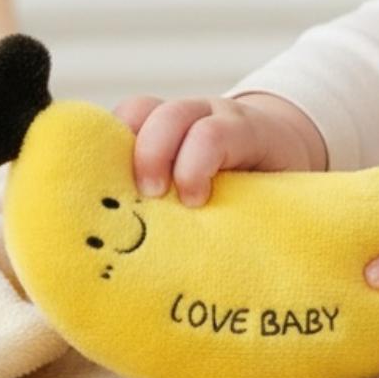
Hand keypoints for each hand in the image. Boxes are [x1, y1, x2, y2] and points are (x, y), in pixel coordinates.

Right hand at [112, 91, 326, 206]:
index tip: (194, 202)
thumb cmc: (276, 179)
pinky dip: (106, 148)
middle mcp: (208, 113)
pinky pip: (122, 123)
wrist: (277, 142)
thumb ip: (262, 212)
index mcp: (246, 130)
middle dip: (153, 154)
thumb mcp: (280, 193)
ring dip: (120, 148)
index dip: (196, 166)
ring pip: (139, 110)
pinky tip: (98, 182)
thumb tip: (246, 266)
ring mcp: (178, 115)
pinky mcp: (153, 124)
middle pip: (172, 114)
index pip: (215, 134)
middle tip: (151, 196)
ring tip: (112, 191)